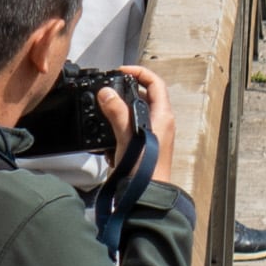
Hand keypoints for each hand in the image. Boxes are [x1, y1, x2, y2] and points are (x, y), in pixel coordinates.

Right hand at [100, 66, 177, 184]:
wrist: (145, 194)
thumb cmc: (144, 168)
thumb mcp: (128, 136)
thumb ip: (117, 113)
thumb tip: (107, 92)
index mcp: (162, 115)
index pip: (155, 83)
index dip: (140, 72)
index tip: (121, 71)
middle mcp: (160, 122)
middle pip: (145, 96)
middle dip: (126, 90)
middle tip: (108, 89)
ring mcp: (152, 134)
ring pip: (136, 112)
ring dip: (120, 109)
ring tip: (103, 109)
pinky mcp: (142, 145)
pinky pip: (130, 128)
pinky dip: (117, 126)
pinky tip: (105, 132)